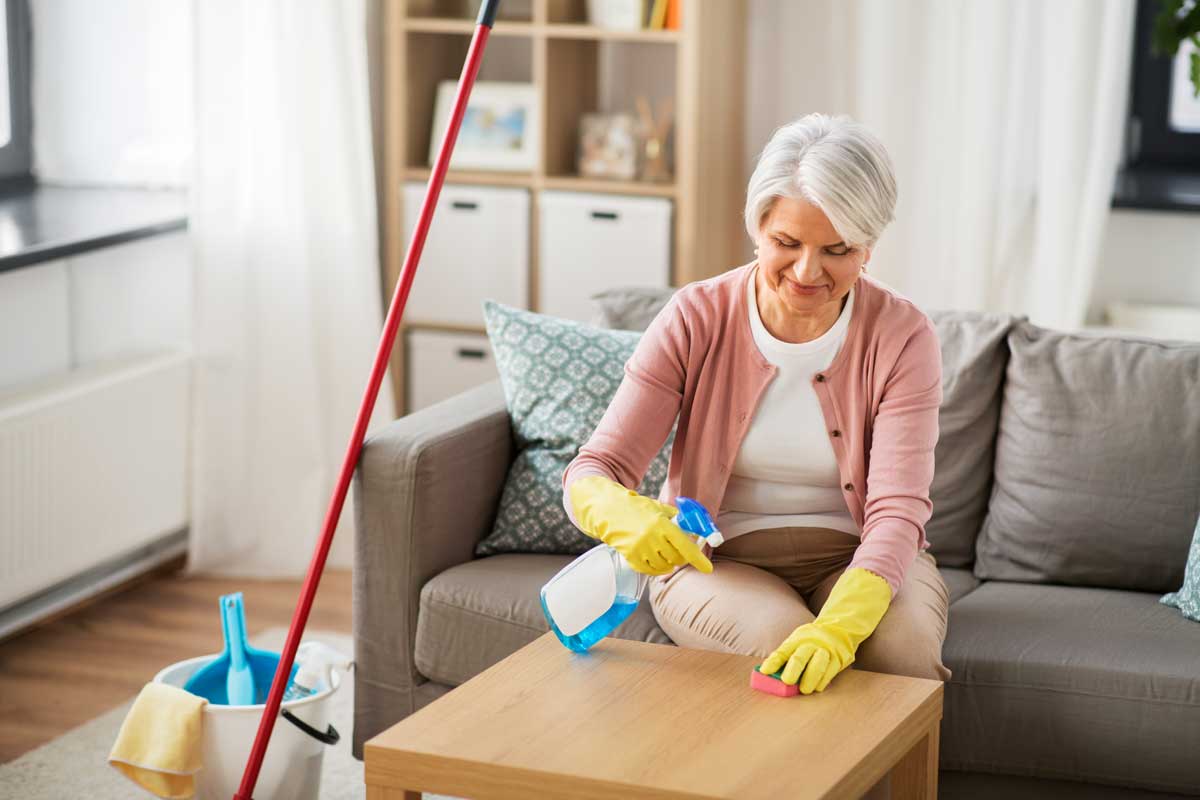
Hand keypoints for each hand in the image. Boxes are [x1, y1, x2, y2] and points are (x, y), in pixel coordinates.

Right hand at [568, 475, 712, 575]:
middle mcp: (651, 538)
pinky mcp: (630, 558)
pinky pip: (650, 571)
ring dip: (669, 563)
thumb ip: (678, 519)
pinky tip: (655, 558)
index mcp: (661, 524)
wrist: (609, 511)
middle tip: (678, 550)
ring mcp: (640, 549)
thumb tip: (695, 530)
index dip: (698, 559)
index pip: (685, 546)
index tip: (708, 568)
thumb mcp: (659, 508)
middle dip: (681, 557)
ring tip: (664, 551)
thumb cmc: (637, 508)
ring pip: (664, 567)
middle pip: (676, 559)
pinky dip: (657, 568)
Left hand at [759, 567, 891, 693]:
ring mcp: (826, 650)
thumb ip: (786, 658)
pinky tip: (817, 687)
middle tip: (787, 682)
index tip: (765, 671)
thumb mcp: (798, 643)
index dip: (773, 662)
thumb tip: (770, 676)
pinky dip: (822, 681)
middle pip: (800, 656)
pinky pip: (830, 671)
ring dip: (810, 679)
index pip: (783, 651)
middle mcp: (811, 643)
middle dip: (793, 670)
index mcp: (797, 639)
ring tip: (804, 690)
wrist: (838, 630)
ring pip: (818, 664)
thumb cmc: (811, 642)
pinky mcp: (839, 658)